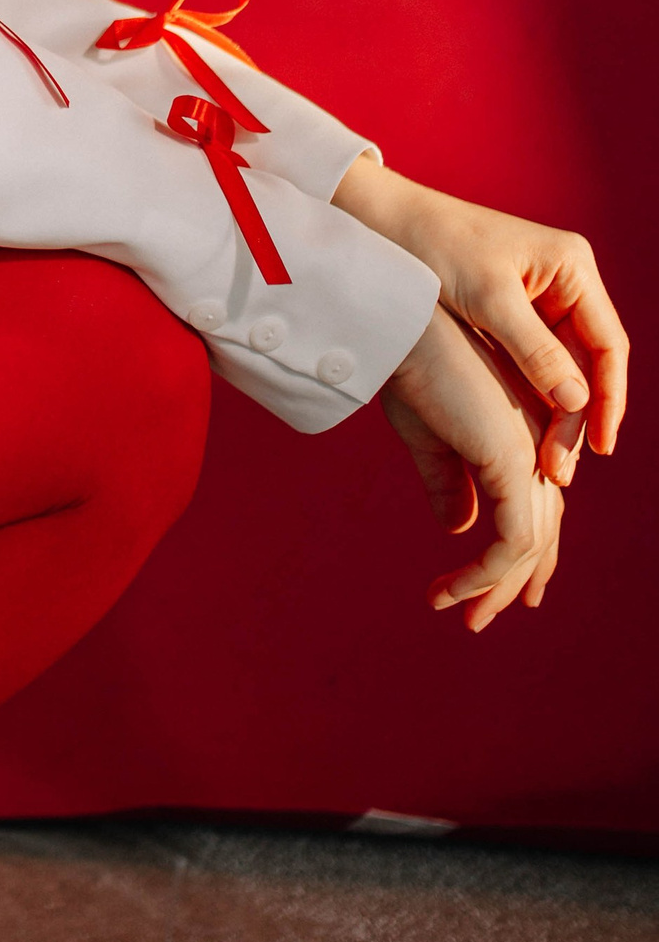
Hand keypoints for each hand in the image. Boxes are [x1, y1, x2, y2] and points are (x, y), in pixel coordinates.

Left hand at [334, 157, 626, 485]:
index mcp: (573, 267)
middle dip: (578, 417)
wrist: (385, 222)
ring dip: (557, 415)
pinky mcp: (511, 313)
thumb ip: (533, 350)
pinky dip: (531, 399)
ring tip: (544, 465)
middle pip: (589, 363)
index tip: (600, 446)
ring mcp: (540, 298)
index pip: (609, 345)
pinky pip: (534, 363)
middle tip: (559, 470)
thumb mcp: (487, 299)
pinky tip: (524, 436)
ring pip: (563, 368)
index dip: (609, 399)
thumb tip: (577, 403)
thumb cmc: (436, 246)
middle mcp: (566, 282)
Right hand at [383, 307, 562, 629]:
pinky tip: (448, 592)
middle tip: (483, 616)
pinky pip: (513, 540)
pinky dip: (485, 575)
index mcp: (521, 430)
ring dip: (495, 587)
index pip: (537, 503)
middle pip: (542, 528)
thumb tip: (460, 527)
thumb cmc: (407, 362)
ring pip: (530, 542)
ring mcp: (529, 453)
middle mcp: (536, 443)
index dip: (524, 550)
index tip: (495, 588)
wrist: (400, 325)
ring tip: (463, 615)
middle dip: (516, 579)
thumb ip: (447, 479)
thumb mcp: (425, 433)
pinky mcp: (512, 463)